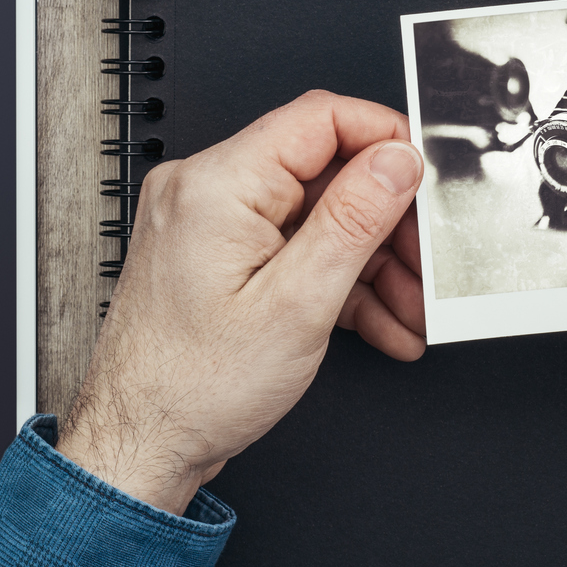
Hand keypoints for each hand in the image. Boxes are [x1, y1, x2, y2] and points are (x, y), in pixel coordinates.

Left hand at [57, 91, 426, 514]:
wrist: (138, 448)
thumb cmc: (192, 390)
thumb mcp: (297, 304)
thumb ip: (354, 220)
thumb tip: (396, 159)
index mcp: (218, 183)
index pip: (320, 118)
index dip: (385, 140)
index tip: (426, 177)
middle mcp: (206, 190)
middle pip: (326, 174)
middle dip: (387, 225)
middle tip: (427, 266)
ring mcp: (210, 224)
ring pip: (317, 218)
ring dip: (372, 265)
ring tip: (411, 312)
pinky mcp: (218, 256)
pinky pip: (293, 248)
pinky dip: (337, 282)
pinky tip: (379, 321)